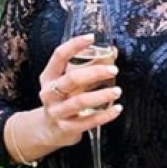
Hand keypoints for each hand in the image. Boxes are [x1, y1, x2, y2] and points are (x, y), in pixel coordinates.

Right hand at [37, 33, 122, 148]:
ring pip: (80, 101)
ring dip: (101, 95)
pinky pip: (88, 121)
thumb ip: (86, 68)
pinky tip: (117, 109)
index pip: (59, 56)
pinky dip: (105, 115)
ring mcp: (57, 111)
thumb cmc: (62, 99)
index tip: (91, 38)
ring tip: (117, 91)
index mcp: (49, 76)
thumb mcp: (67, 82)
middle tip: (113, 69)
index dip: (74, 45)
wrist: (48, 129)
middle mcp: (50, 93)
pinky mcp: (66, 128)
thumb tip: (112, 52)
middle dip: (94, 73)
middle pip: (72, 79)